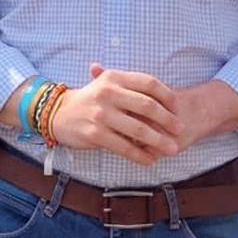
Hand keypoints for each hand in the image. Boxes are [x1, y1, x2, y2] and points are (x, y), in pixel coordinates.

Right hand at [50, 65, 181, 166]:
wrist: (58, 113)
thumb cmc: (90, 100)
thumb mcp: (107, 84)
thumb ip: (133, 88)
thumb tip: (166, 100)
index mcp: (114, 77)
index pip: (149, 83)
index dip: (167, 96)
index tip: (177, 108)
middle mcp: (108, 93)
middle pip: (147, 106)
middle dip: (167, 120)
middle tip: (179, 130)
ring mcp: (101, 114)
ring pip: (138, 129)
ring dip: (159, 141)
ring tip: (171, 149)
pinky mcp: (95, 134)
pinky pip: (124, 147)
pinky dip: (140, 155)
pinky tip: (150, 160)